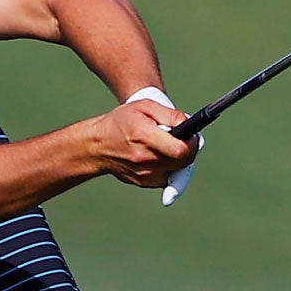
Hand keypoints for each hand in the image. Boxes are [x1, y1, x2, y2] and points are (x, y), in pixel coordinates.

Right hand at [123, 86, 204, 204]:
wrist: (98, 145)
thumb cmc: (122, 121)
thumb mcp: (145, 107)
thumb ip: (170, 115)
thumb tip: (190, 125)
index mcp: (144, 136)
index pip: (181, 150)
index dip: (193, 143)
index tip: (192, 136)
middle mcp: (145, 159)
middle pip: (183, 162)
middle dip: (188, 150)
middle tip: (183, 139)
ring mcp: (144, 174)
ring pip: (177, 170)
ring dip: (179, 159)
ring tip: (167, 146)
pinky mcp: (144, 183)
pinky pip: (167, 177)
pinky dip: (169, 167)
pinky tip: (159, 156)